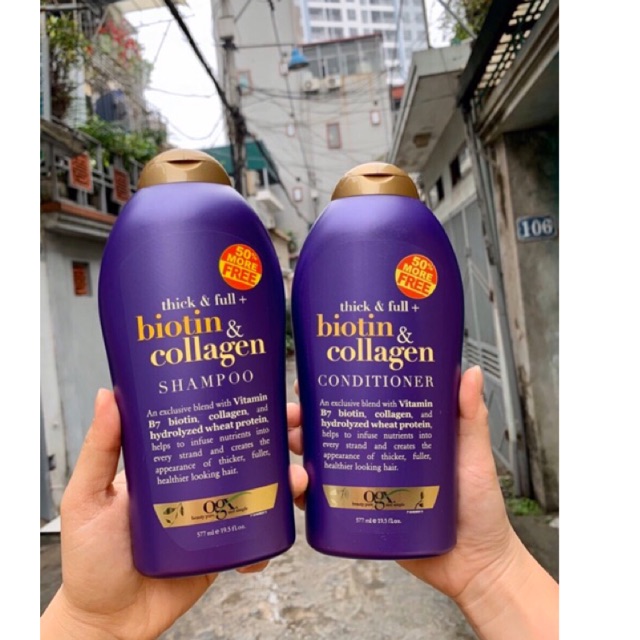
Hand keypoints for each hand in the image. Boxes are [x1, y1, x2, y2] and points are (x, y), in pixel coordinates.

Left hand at [40, 389, 308, 639]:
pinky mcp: (225, 549)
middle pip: (247, 452)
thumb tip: (109, 393)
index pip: (212, 424)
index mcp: (173, 462)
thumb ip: (99, 450)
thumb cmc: (91, 558)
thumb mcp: (87, 497)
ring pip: (262, 490)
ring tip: (299, 478)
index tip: (267, 389)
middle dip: (280, 437)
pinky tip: (280, 530)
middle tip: (299, 427)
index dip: (242, 405)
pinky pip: (258, 538)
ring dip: (288, 480)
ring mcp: (215, 515)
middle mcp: (199, 483)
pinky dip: (274, 534)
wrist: (108, 621)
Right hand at [288, 366, 557, 639]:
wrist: (477, 566)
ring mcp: (366, 488)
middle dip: (302, 422)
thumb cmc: (481, 508)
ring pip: (320, 466)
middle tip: (293, 418)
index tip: (310, 378)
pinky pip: (325, 506)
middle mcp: (377, 457)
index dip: (330, 391)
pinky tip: (299, 488)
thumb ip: (471, 417)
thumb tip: (469, 371)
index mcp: (398, 434)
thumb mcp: (474, 456)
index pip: (359, 405)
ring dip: (297, 456)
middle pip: (330, 433)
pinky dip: (305, 496)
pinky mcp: (361, 519)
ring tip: (295, 451)